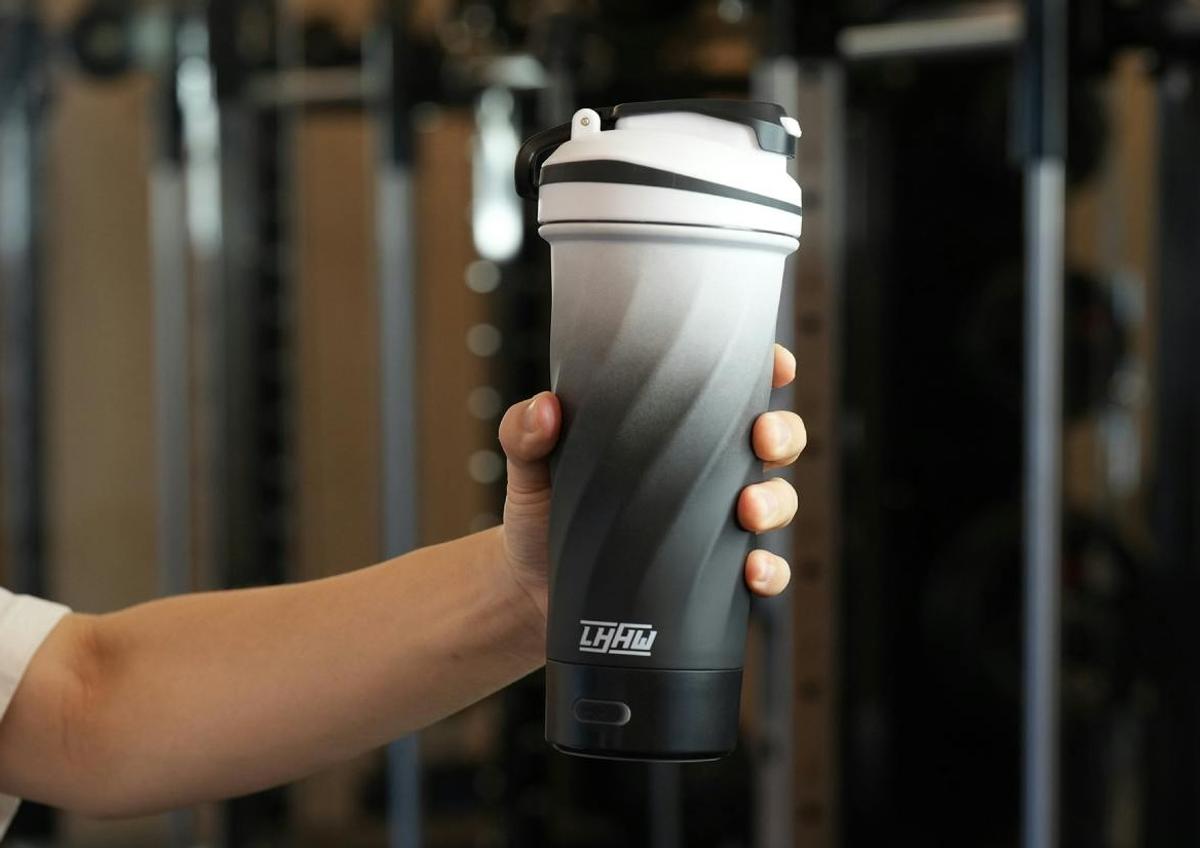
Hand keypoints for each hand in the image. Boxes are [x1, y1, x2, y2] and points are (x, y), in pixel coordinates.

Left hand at [498, 343, 806, 618]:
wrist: (533, 597)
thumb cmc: (541, 520)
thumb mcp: (531, 471)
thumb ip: (526, 435)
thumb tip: (544, 408)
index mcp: (672, 434)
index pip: (731, 390)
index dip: (764, 369)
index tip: (774, 363)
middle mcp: (704, 474)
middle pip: (773, 440)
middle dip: (783, 433)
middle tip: (762, 439)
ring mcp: (716, 526)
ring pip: (777, 502)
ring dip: (776, 502)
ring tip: (748, 511)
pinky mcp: (715, 579)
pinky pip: (762, 572)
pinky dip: (769, 572)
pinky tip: (752, 572)